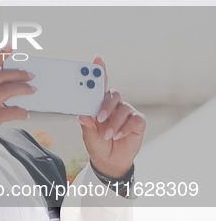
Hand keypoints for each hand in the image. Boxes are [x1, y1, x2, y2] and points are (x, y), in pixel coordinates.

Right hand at [0, 50, 35, 180]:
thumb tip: (6, 88)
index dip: (0, 57)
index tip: (11, 48)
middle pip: (0, 76)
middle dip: (18, 74)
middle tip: (31, 76)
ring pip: (7, 90)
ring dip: (23, 89)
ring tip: (32, 90)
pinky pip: (10, 111)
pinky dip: (21, 111)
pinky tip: (25, 114)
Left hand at [78, 57, 145, 177]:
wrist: (110, 161)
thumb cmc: (98, 144)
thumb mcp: (89, 136)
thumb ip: (87, 125)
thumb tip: (83, 115)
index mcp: (100, 104)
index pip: (100, 85)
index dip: (99, 71)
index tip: (97, 59)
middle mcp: (114, 105)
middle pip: (113, 95)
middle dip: (106, 105)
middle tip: (99, 117)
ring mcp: (127, 113)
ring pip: (123, 109)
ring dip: (114, 123)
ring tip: (107, 135)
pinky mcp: (138, 122)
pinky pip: (134, 120)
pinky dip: (125, 128)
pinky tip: (118, 136)